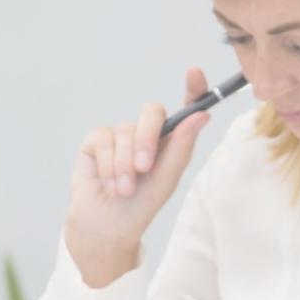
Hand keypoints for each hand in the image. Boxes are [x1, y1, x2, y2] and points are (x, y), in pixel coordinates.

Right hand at [64, 67, 211, 286]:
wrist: (108, 226)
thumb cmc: (142, 205)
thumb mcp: (167, 179)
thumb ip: (182, 146)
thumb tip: (202, 115)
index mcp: (172, 141)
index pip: (184, 108)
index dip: (192, 88)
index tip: (194, 73)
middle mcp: (147, 134)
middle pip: (151, 112)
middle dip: (147, 139)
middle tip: (144, 168)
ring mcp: (120, 136)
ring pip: (125, 131)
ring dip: (125, 165)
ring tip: (125, 189)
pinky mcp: (96, 142)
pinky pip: (104, 139)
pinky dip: (109, 164)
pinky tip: (110, 184)